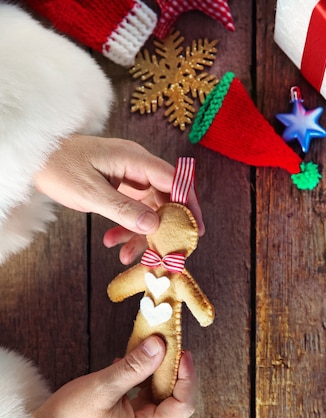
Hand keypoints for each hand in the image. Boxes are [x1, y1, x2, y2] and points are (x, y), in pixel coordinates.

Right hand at [33, 337, 195, 417]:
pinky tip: (129, 363)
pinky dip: (143, 378)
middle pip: (176, 400)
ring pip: (162, 395)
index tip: (183, 352)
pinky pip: (147, 396)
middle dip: (173, 370)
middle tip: (167, 343)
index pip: (183, 405)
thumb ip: (134, 367)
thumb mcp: (103, 388)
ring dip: (158, 371)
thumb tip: (159, 345)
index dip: (187, 377)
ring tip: (149, 348)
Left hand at [34, 134, 203, 263]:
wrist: (37, 160)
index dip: (188, 205)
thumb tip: (153, 225)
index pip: (173, 180)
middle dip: (165, 229)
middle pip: (165, 199)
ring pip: (149, 211)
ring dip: (141, 235)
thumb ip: (122, 209)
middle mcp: (138, 168)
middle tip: (164, 254)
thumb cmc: (59, 167)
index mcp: (135, 159)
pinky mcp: (121, 190)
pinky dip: (126, 230)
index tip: (195, 229)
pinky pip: (133, 213)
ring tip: (128, 257)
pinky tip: (114, 243)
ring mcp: (130, 179)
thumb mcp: (90, 192)